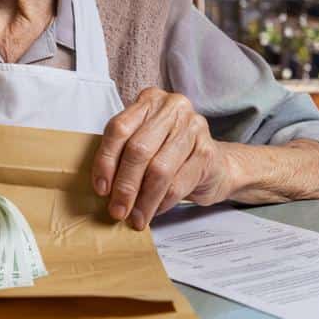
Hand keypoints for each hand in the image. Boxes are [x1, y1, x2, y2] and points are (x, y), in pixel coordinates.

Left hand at [92, 88, 228, 229]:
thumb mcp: (146, 141)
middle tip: (117, 210)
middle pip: (138, 149)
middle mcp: (172, 108)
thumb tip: (102, 187)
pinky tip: (155, 211)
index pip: (119, 128)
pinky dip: (162, 203)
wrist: (217, 164)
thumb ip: (124, 153)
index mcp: (150, 100)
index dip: (105, 161)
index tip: (101, 189)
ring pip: (159, 170)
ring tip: (136, 218)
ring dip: (144, 201)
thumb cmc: (172, 153)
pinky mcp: (207, 152)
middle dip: (125, 186)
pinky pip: (177, 184)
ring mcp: (193, 127)